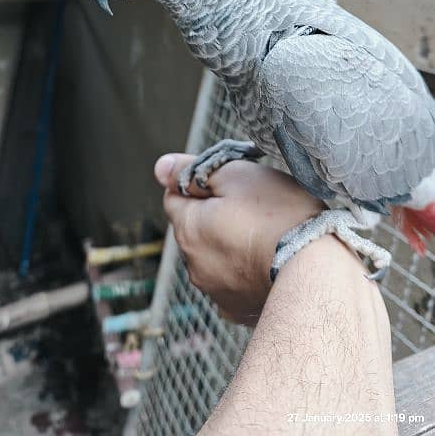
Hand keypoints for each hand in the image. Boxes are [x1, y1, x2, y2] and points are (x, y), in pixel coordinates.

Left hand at [154, 154, 324, 324]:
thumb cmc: (279, 215)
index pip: (175, 196)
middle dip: (215, 216)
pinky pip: (234, 282)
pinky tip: (269, 262)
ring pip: (214, 256)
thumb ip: (194, 170)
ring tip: (267, 236)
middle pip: (195, 228)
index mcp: (188, 229)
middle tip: (255, 208)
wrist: (316, 271)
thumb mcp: (236, 176)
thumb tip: (160, 168)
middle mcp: (193, 265)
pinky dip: (246, 271)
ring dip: (230, 244)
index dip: (202, 184)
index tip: (231, 185)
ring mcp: (216, 292)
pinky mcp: (238, 310)